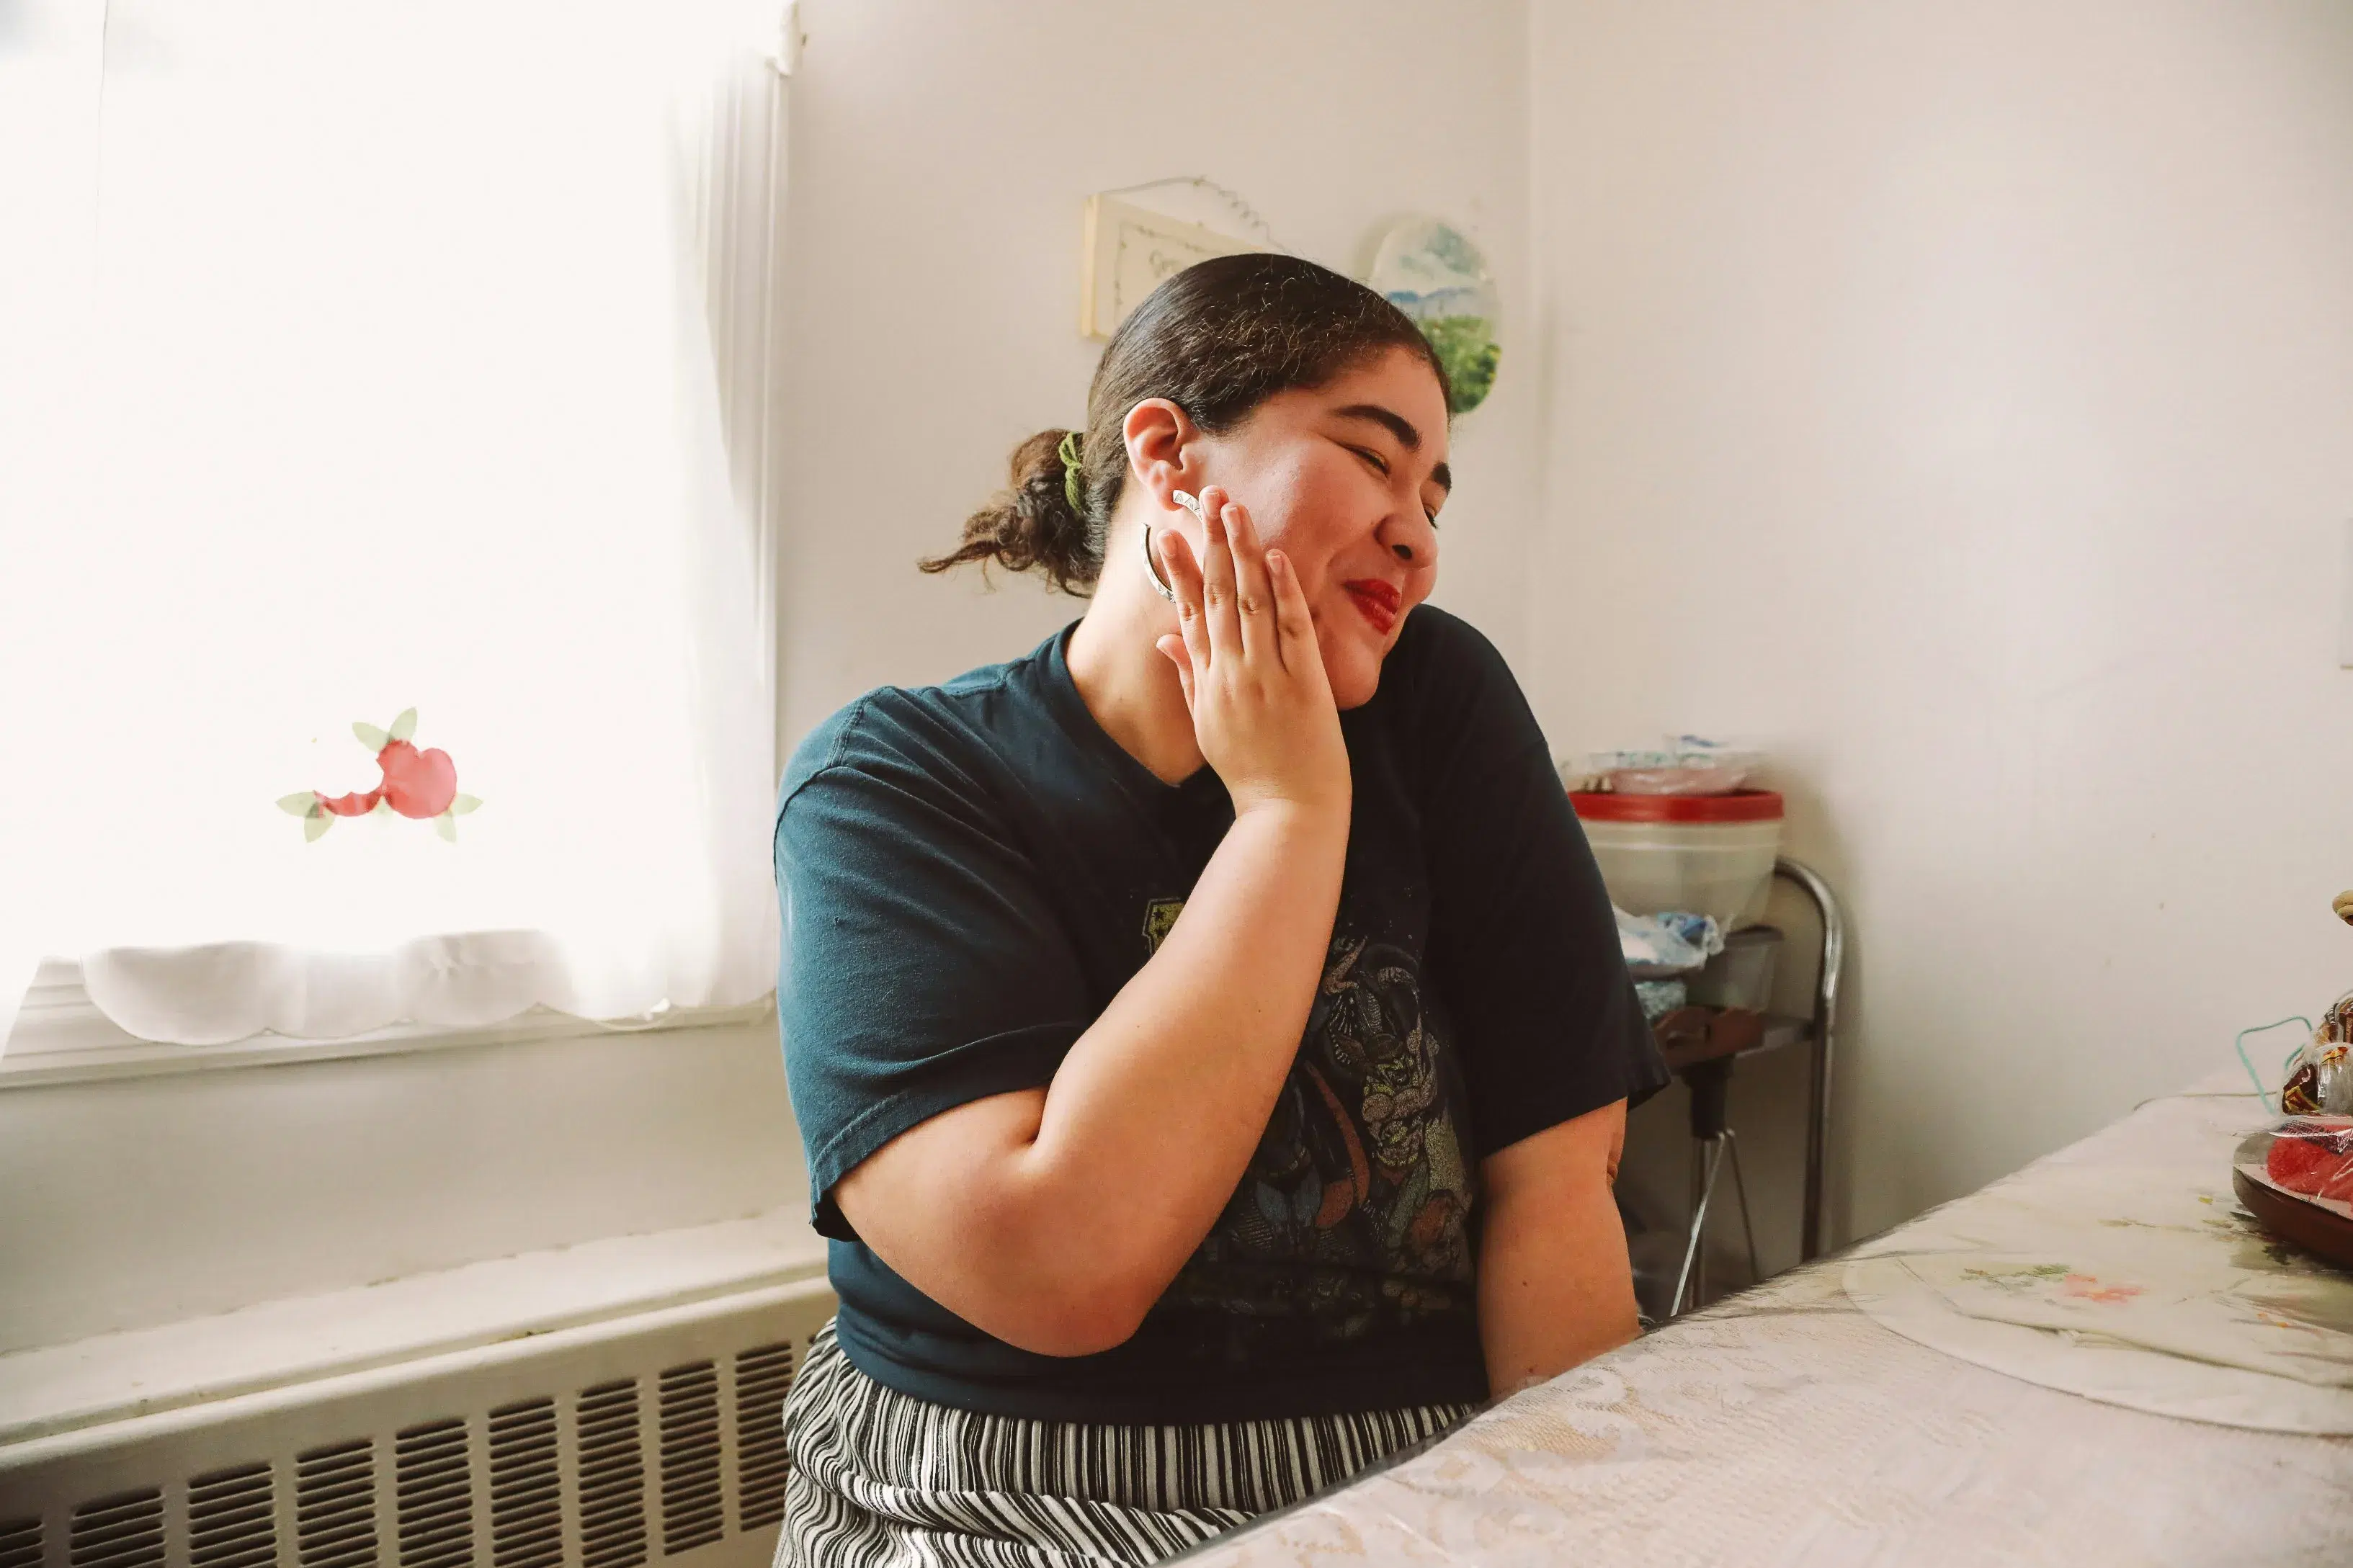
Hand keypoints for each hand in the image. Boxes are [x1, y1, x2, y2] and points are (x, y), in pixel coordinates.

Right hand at [1155, 487, 1349, 819]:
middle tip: (1207, 500)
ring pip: (1250, 602)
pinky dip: (1283, 592)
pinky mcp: (1302, 684)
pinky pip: (1291, 628)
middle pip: (1217, 597)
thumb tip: (1166, 639)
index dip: (1179, 570)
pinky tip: (1276, 558)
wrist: (1286, 811)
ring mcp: (1265, 677)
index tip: (1170, 533)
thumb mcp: (1206, 725)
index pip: (1188, 613)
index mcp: (1206, 682)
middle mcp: (1231, 673)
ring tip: (1236, 511)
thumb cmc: (1250, 770)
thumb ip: (1188, 677)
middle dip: (1211, 544)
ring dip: (1243, 553)